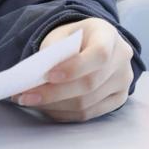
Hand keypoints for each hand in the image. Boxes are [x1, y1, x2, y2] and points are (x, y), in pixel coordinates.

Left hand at [13, 18, 134, 122]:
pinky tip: (46, 108)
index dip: (74, 68)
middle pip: (90, 84)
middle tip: (25, 96)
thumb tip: (37, 78)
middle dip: (54, 93)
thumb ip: (53, 51)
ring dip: (54, 106)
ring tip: (30, 101)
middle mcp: (121, 59)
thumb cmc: (75, 38)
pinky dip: (63, 113)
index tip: (48, 75)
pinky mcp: (117, 100)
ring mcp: (123, 82)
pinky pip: (88, 114)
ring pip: (87, 103)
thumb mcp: (63, 34)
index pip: (99, 54)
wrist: (92, 43)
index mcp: (108, 35)